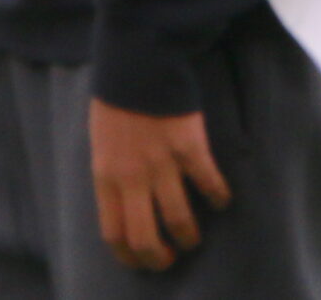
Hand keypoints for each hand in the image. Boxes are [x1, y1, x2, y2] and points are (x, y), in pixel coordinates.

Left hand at [91, 100, 231, 271]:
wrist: (137, 60)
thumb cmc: (117, 99)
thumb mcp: (101, 141)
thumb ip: (111, 173)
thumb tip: (124, 204)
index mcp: (106, 175)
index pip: (113, 233)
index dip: (131, 256)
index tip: (143, 260)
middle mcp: (131, 176)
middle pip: (145, 238)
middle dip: (160, 258)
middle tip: (171, 256)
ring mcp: (161, 163)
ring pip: (179, 220)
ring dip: (189, 235)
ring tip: (192, 236)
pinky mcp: (188, 148)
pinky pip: (209, 185)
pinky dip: (218, 197)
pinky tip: (220, 198)